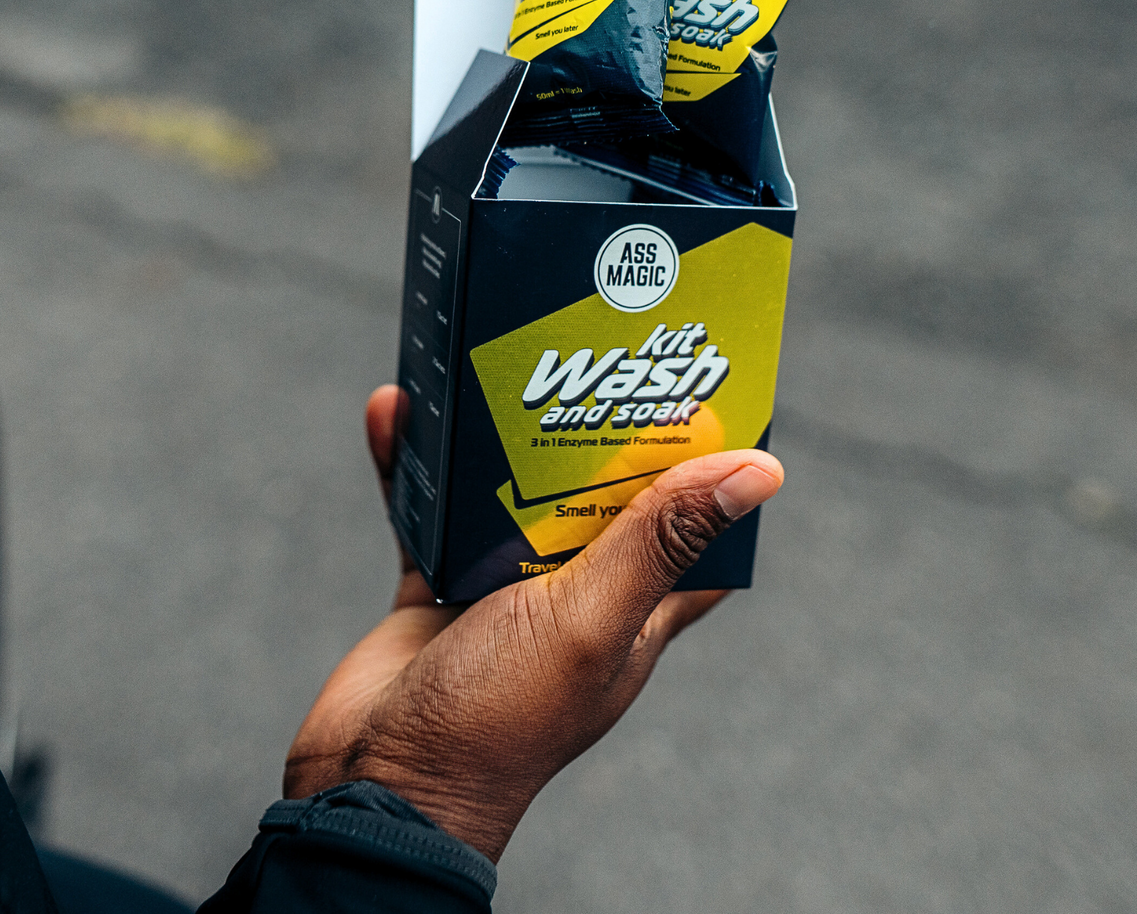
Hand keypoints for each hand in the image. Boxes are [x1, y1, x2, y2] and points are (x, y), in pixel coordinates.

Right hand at [284, 385, 783, 860]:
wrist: (375, 790)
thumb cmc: (496, 722)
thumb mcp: (591, 618)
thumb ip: (661, 540)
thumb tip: (761, 473)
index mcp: (634, 610)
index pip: (698, 536)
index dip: (714, 474)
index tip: (712, 400)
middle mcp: (576, 594)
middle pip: (598, 494)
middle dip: (592, 427)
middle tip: (585, 347)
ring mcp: (502, 591)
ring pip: (508, 491)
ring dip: (492, 433)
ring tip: (482, 364)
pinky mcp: (434, 590)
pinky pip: (429, 511)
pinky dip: (413, 465)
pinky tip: (395, 411)